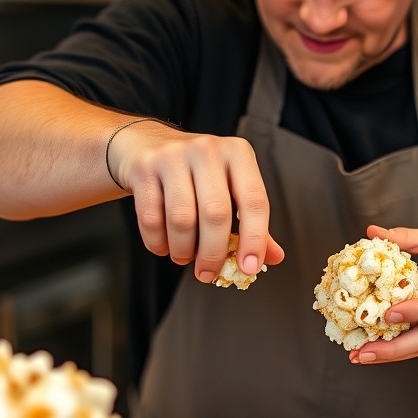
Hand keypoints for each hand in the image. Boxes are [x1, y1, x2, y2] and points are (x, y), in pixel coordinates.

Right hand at [109, 120, 284, 280]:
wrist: (147, 144)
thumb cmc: (196, 171)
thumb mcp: (229, 186)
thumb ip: (250, 221)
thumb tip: (273, 257)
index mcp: (238, 153)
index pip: (254, 200)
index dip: (254, 239)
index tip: (249, 267)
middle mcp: (207, 149)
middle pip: (216, 213)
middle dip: (213, 253)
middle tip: (208, 273)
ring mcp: (173, 156)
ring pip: (182, 219)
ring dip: (183, 251)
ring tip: (184, 257)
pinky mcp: (144, 168)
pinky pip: (151, 219)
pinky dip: (159, 243)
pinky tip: (164, 246)